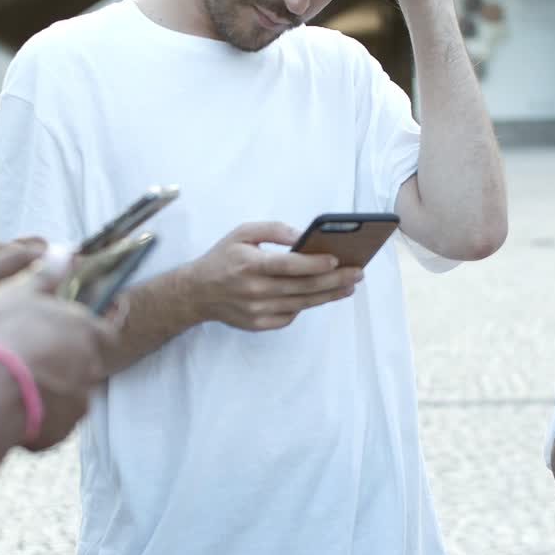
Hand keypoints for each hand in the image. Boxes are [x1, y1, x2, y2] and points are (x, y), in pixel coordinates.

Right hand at [0, 269, 119, 450]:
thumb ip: (47, 275)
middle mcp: (90, 366)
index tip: (111, 313)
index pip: (111, 327)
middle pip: (86, 360)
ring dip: (54, 386)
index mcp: (85, 331)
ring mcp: (79, 399)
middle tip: (42, 354)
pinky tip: (20, 407)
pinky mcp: (64, 429)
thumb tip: (65, 253)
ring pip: (71, 390)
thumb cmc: (9, 333)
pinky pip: (57, 419)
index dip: (111, 320)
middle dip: (69, 357)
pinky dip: (44, 413)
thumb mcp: (24, 293)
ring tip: (24, 383)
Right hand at [185, 222, 362, 331]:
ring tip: (348, 287)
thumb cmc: (223, 258)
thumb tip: (302, 235)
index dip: (315, 264)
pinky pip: (290, 316)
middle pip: (303, 287)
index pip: (290, 265)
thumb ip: (273, 229)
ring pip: (302, 303)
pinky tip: (318, 296)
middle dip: (334, 280)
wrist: (197, 292)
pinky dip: (305, 305)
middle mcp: (255, 290)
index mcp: (251, 264)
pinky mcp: (259, 324)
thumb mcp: (242, 232)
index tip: (338, 260)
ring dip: (329, 295)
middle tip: (357, 273)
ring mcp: (257, 311)